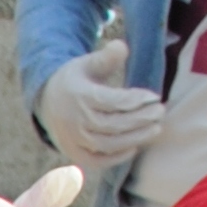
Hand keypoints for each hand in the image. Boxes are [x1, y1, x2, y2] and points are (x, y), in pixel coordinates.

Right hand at [34, 36, 162, 166]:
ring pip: (107, 144)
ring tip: (155, 129)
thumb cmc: (75, 80)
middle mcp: (74, 120)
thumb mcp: (87, 63)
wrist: (45, 101)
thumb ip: (105, 57)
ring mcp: (72, 139)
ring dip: (134, 138)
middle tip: (160, 112)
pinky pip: (96, 160)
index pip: (112, 101)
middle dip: (140, 120)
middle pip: (112, 125)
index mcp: (78, 96)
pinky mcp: (73, 152)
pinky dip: (116, 157)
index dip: (136, 100)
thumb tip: (121, 47)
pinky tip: (134, 146)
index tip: (155, 97)